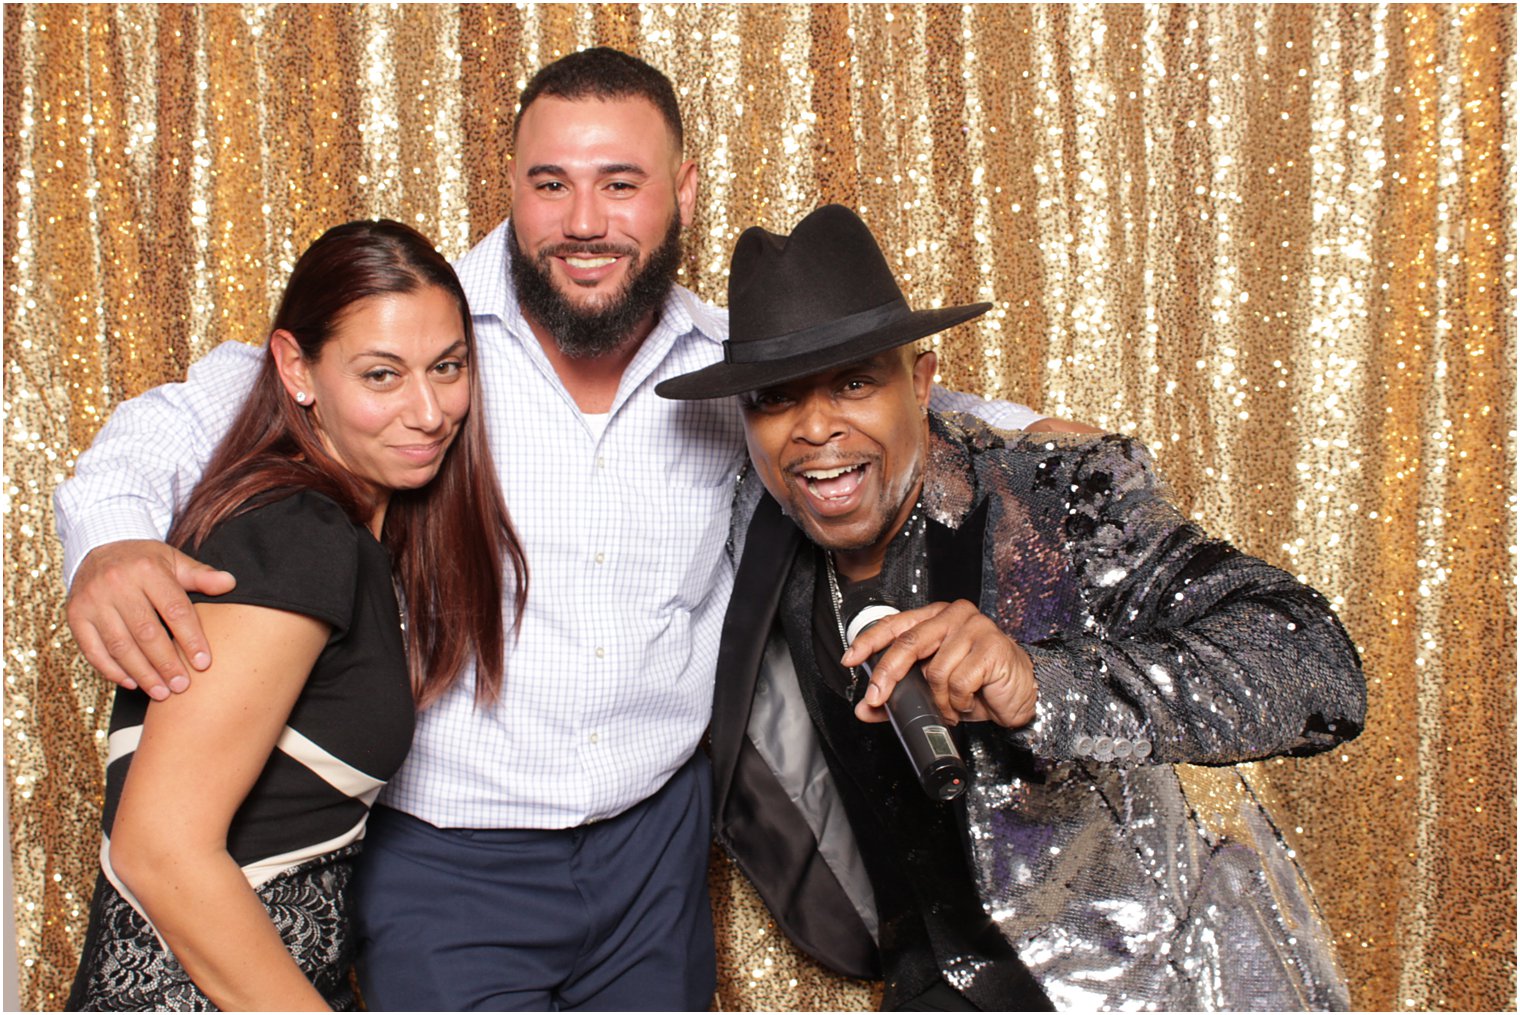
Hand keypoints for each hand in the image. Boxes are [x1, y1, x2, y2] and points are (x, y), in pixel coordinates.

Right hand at [66, 540, 234, 698]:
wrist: (98, 548)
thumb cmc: (145, 561)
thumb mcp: (174, 561)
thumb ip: (201, 575)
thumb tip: (230, 583)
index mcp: (147, 570)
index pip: (175, 610)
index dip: (191, 639)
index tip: (204, 663)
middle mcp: (117, 584)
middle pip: (146, 632)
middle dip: (166, 664)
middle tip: (182, 686)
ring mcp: (93, 601)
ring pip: (120, 646)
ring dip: (142, 673)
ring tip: (162, 692)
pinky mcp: (75, 616)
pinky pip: (93, 650)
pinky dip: (112, 670)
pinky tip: (132, 683)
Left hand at [840, 600, 1036, 727]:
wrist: (1020, 695)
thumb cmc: (978, 685)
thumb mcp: (933, 691)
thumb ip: (898, 696)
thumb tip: (864, 709)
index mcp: (935, 618)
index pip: (895, 624)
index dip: (869, 641)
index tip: (849, 659)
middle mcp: (953, 615)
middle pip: (908, 643)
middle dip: (888, 675)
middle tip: (877, 698)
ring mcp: (974, 628)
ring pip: (935, 670)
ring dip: (939, 699)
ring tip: (951, 706)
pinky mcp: (991, 646)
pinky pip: (959, 682)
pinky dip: (959, 702)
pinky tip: (969, 701)